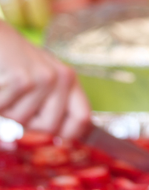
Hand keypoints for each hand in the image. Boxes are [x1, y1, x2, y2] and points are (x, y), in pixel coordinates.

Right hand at [0, 22, 91, 138]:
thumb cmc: (14, 66)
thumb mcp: (39, 83)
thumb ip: (51, 106)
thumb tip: (62, 138)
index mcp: (70, 81)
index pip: (83, 118)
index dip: (70, 135)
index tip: (55, 140)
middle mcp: (63, 78)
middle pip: (49, 127)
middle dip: (27, 125)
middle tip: (16, 105)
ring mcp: (45, 78)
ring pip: (22, 121)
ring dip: (7, 112)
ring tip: (6, 89)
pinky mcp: (23, 80)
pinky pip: (6, 110)